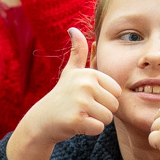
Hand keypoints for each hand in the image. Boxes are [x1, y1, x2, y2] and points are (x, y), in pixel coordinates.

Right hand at [7, 27, 119, 159]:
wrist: (42, 120)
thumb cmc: (61, 96)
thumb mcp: (70, 72)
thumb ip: (77, 52)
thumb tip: (73, 29)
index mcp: (89, 73)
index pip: (116, 92)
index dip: (104, 98)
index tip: (86, 97)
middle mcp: (85, 84)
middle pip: (114, 106)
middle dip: (100, 111)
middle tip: (82, 108)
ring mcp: (81, 102)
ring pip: (108, 118)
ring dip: (95, 121)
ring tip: (79, 115)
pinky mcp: (77, 119)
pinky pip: (98, 128)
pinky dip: (89, 130)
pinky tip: (76, 124)